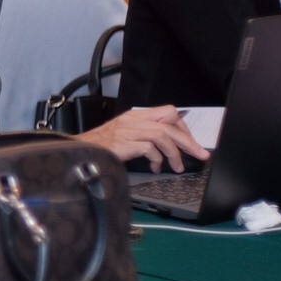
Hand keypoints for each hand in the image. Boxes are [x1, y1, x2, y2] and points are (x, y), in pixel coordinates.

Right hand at [80, 105, 209, 172]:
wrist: (80, 150)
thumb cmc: (102, 145)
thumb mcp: (125, 133)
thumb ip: (144, 134)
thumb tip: (169, 144)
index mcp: (135, 115)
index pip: (169, 112)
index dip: (183, 128)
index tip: (189, 142)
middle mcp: (133, 119)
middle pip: (170, 123)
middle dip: (189, 141)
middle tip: (200, 154)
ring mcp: (128, 130)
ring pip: (163, 135)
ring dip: (175, 152)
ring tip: (177, 166)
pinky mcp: (124, 143)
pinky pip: (150, 148)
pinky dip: (157, 159)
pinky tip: (156, 167)